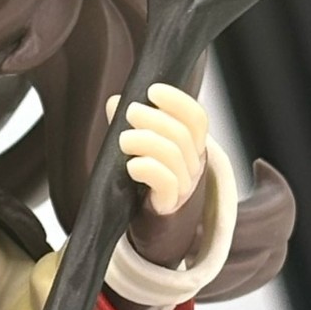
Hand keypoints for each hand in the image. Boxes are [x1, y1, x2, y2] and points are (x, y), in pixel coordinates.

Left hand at [106, 83, 206, 216]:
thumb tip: (115, 101)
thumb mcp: (139, 144)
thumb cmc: (146, 176)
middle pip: (182, 134)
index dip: (177, 101)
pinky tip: (131, 166)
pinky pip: (167, 182)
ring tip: (123, 139)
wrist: (149, 218)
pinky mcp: (169, 202)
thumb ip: (130, 123)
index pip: (196, 118)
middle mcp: (192, 162)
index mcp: (191, 143)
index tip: (153, 90)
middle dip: (154, 118)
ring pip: (173, 155)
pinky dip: (148, 169)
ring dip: (146, 141)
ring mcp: (184, 184)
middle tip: (130, 112)